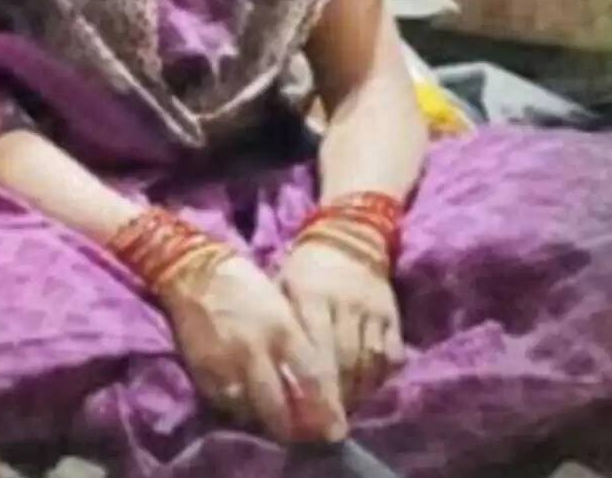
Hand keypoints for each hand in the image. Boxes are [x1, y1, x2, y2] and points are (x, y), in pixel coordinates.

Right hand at [160, 254, 347, 443]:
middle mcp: (255, 350)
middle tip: (303, 436)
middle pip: (280, 409)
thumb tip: (317, 387)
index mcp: (282, 329)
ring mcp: (226, 363)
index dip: (327, 411)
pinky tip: (248, 406)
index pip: (312, 380)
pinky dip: (240, 410)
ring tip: (276, 422)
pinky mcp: (203, 371)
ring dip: (266, 421)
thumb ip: (299, 346)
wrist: (195, 271)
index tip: (335, 431)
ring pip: (252, 413)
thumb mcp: (282, 309)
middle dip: (295, 430)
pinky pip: (226, 405)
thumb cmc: (246, 286)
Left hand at [278, 237, 403, 408]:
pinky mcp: (393, 316)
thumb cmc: (304, 270)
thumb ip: (283, 326)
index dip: (317, 387)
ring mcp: (372, 309)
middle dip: (336, 397)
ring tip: (344, 412)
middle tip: (327, 425)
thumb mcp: (283, 286)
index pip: (317, 349)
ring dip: (357, 392)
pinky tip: (366, 390)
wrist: (347, 239)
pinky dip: (379, 378)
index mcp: (311, 294)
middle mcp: (345, 302)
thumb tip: (272, 373)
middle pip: (345, 361)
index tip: (314, 418)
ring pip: (369, 362)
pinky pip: (390, 356)